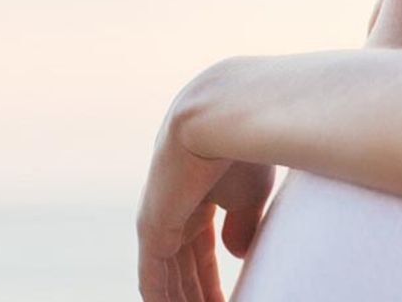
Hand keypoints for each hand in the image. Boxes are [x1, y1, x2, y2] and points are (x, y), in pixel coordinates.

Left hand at [137, 77, 274, 301]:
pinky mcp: (151, 226)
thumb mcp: (249, 193)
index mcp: (197, 194)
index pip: (201, 248)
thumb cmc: (247, 146)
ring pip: (167, 275)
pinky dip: (163, 298)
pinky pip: (153, 276)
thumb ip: (241, 224)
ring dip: (182, 300)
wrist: (226, 117)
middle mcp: (174, 206)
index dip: (212, 278)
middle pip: (183, 265)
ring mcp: (159, 217)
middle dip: (197, 294)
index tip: (230, 301)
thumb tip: (236, 254)